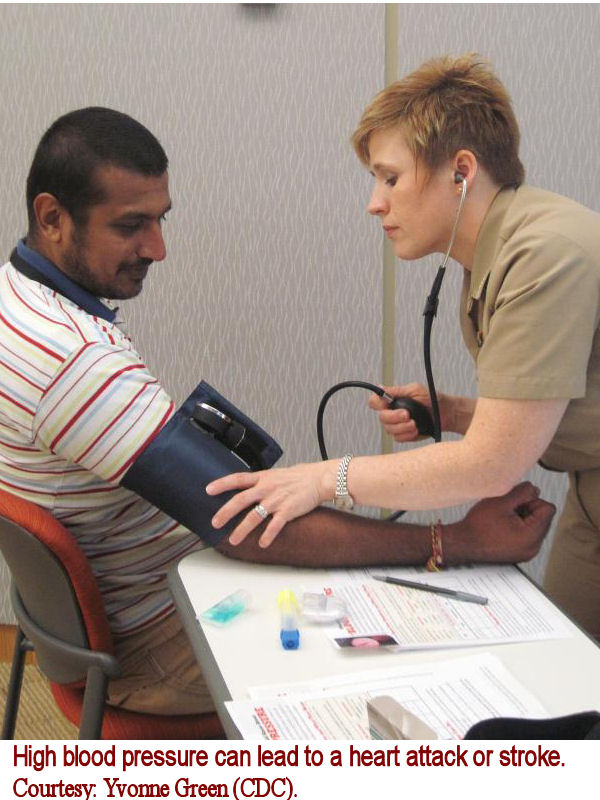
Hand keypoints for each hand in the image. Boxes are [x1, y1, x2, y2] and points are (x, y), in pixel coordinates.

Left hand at [206, 461, 331, 547]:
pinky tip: (262, 544)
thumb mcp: (273, 475)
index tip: (208, 490)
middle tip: (215, 523)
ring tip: (234, 540)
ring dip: (242, 529)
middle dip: (226, 512)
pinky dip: (268, 535)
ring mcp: (276, 500)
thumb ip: (258, 482)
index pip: (237, 479)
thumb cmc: (296, 478)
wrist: (317, 479)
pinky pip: (275, 525)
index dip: (222, 484)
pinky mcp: (288, 510)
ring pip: (255, 516)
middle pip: (241, 500)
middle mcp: (266, 488)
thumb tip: (243, 489)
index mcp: (261, 478)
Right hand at [368, 383, 454, 441]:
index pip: (374, 402)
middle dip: (394, 417)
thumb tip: (380, 387)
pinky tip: (416, 430)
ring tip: (415, 423)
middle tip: (408, 415)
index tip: (388, 404)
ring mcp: (397, 426)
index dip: (376, 403)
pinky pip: (398, 438)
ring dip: (403, 427)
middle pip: (382, 418)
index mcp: (392, 401)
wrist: (446, 413)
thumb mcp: (415, 389)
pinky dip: (408, 435)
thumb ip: (397, 390)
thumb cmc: (432, 399)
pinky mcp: (404, 436)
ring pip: (390, 430)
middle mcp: (391, 413)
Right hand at [450, 481, 555, 563]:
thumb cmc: (477, 526)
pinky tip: (502, 527)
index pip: (548, 509)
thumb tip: (534, 489)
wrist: (462, 543)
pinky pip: (528, 536)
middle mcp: (533, 548)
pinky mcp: (519, 554)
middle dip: (528, 509)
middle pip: (543, 518)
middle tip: (507, 510)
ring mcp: (527, 553)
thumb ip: (523, 492)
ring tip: (503, 519)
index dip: (532, 500)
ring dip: (523, 518)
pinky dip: (518, 528)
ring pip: (535, 526)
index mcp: (532, 536)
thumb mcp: (501, 502)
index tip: (515, 503)